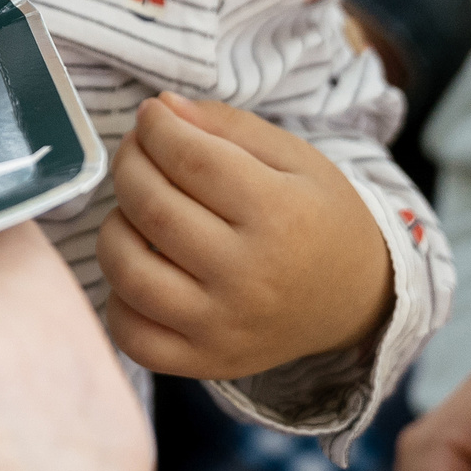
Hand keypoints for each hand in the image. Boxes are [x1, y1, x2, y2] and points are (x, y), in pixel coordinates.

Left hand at [98, 93, 392, 379]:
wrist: (356, 299)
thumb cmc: (320, 217)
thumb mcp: (294, 157)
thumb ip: (227, 126)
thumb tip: (162, 108)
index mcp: (278, 215)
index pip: (190, 160)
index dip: (156, 127)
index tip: (152, 116)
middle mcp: (249, 276)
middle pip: (153, 208)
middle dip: (130, 164)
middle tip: (137, 151)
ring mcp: (223, 326)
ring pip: (130, 272)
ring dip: (114, 226)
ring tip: (135, 208)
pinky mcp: (207, 362)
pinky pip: (133, 336)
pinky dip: (118, 298)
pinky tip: (141, 265)